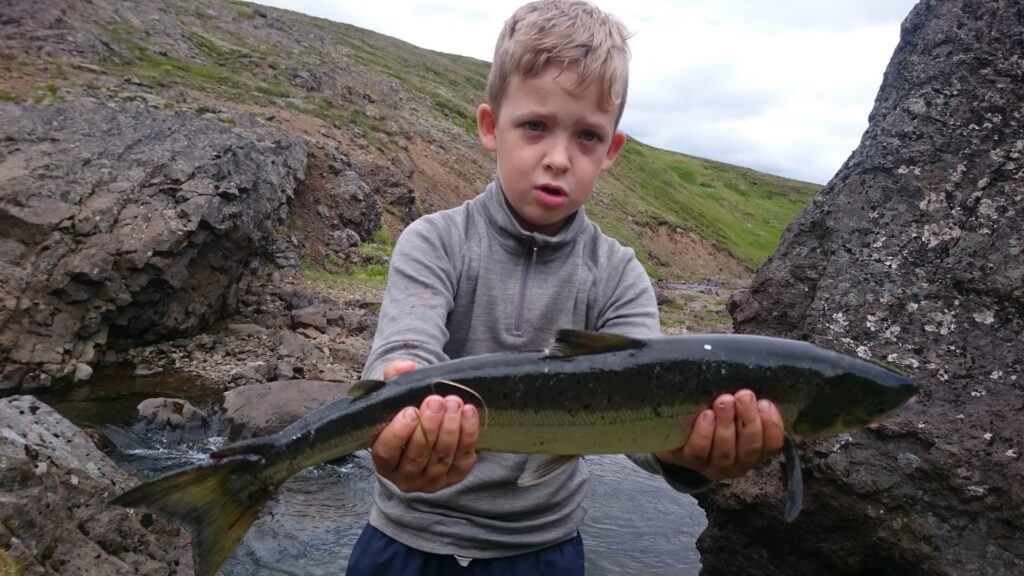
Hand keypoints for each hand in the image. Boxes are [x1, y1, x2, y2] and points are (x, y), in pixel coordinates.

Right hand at [369, 360, 479, 492]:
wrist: (429, 428)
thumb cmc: (406, 411)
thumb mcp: (394, 395)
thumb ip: (394, 377)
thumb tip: (406, 367)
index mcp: (384, 459)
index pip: (387, 451)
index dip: (398, 433)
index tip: (410, 411)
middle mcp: (405, 476)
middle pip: (417, 455)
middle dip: (429, 426)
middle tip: (436, 401)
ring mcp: (431, 480)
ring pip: (442, 458)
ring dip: (450, 428)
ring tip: (455, 403)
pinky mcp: (455, 476)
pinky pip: (464, 458)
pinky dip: (468, 435)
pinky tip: (469, 413)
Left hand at [655, 389, 783, 480]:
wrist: (677, 433)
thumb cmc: (714, 413)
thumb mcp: (735, 407)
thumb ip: (746, 400)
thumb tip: (754, 374)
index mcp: (756, 449)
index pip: (773, 443)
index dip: (772, 424)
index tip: (765, 402)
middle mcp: (739, 462)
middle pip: (750, 447)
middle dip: (748, 420)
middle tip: (744, 396)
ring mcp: (714, 465)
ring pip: (725, 451)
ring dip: (726, 424)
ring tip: (724, 401)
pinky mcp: (691, 461)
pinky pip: (699, 451)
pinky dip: (705, 433)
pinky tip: (706, 415)